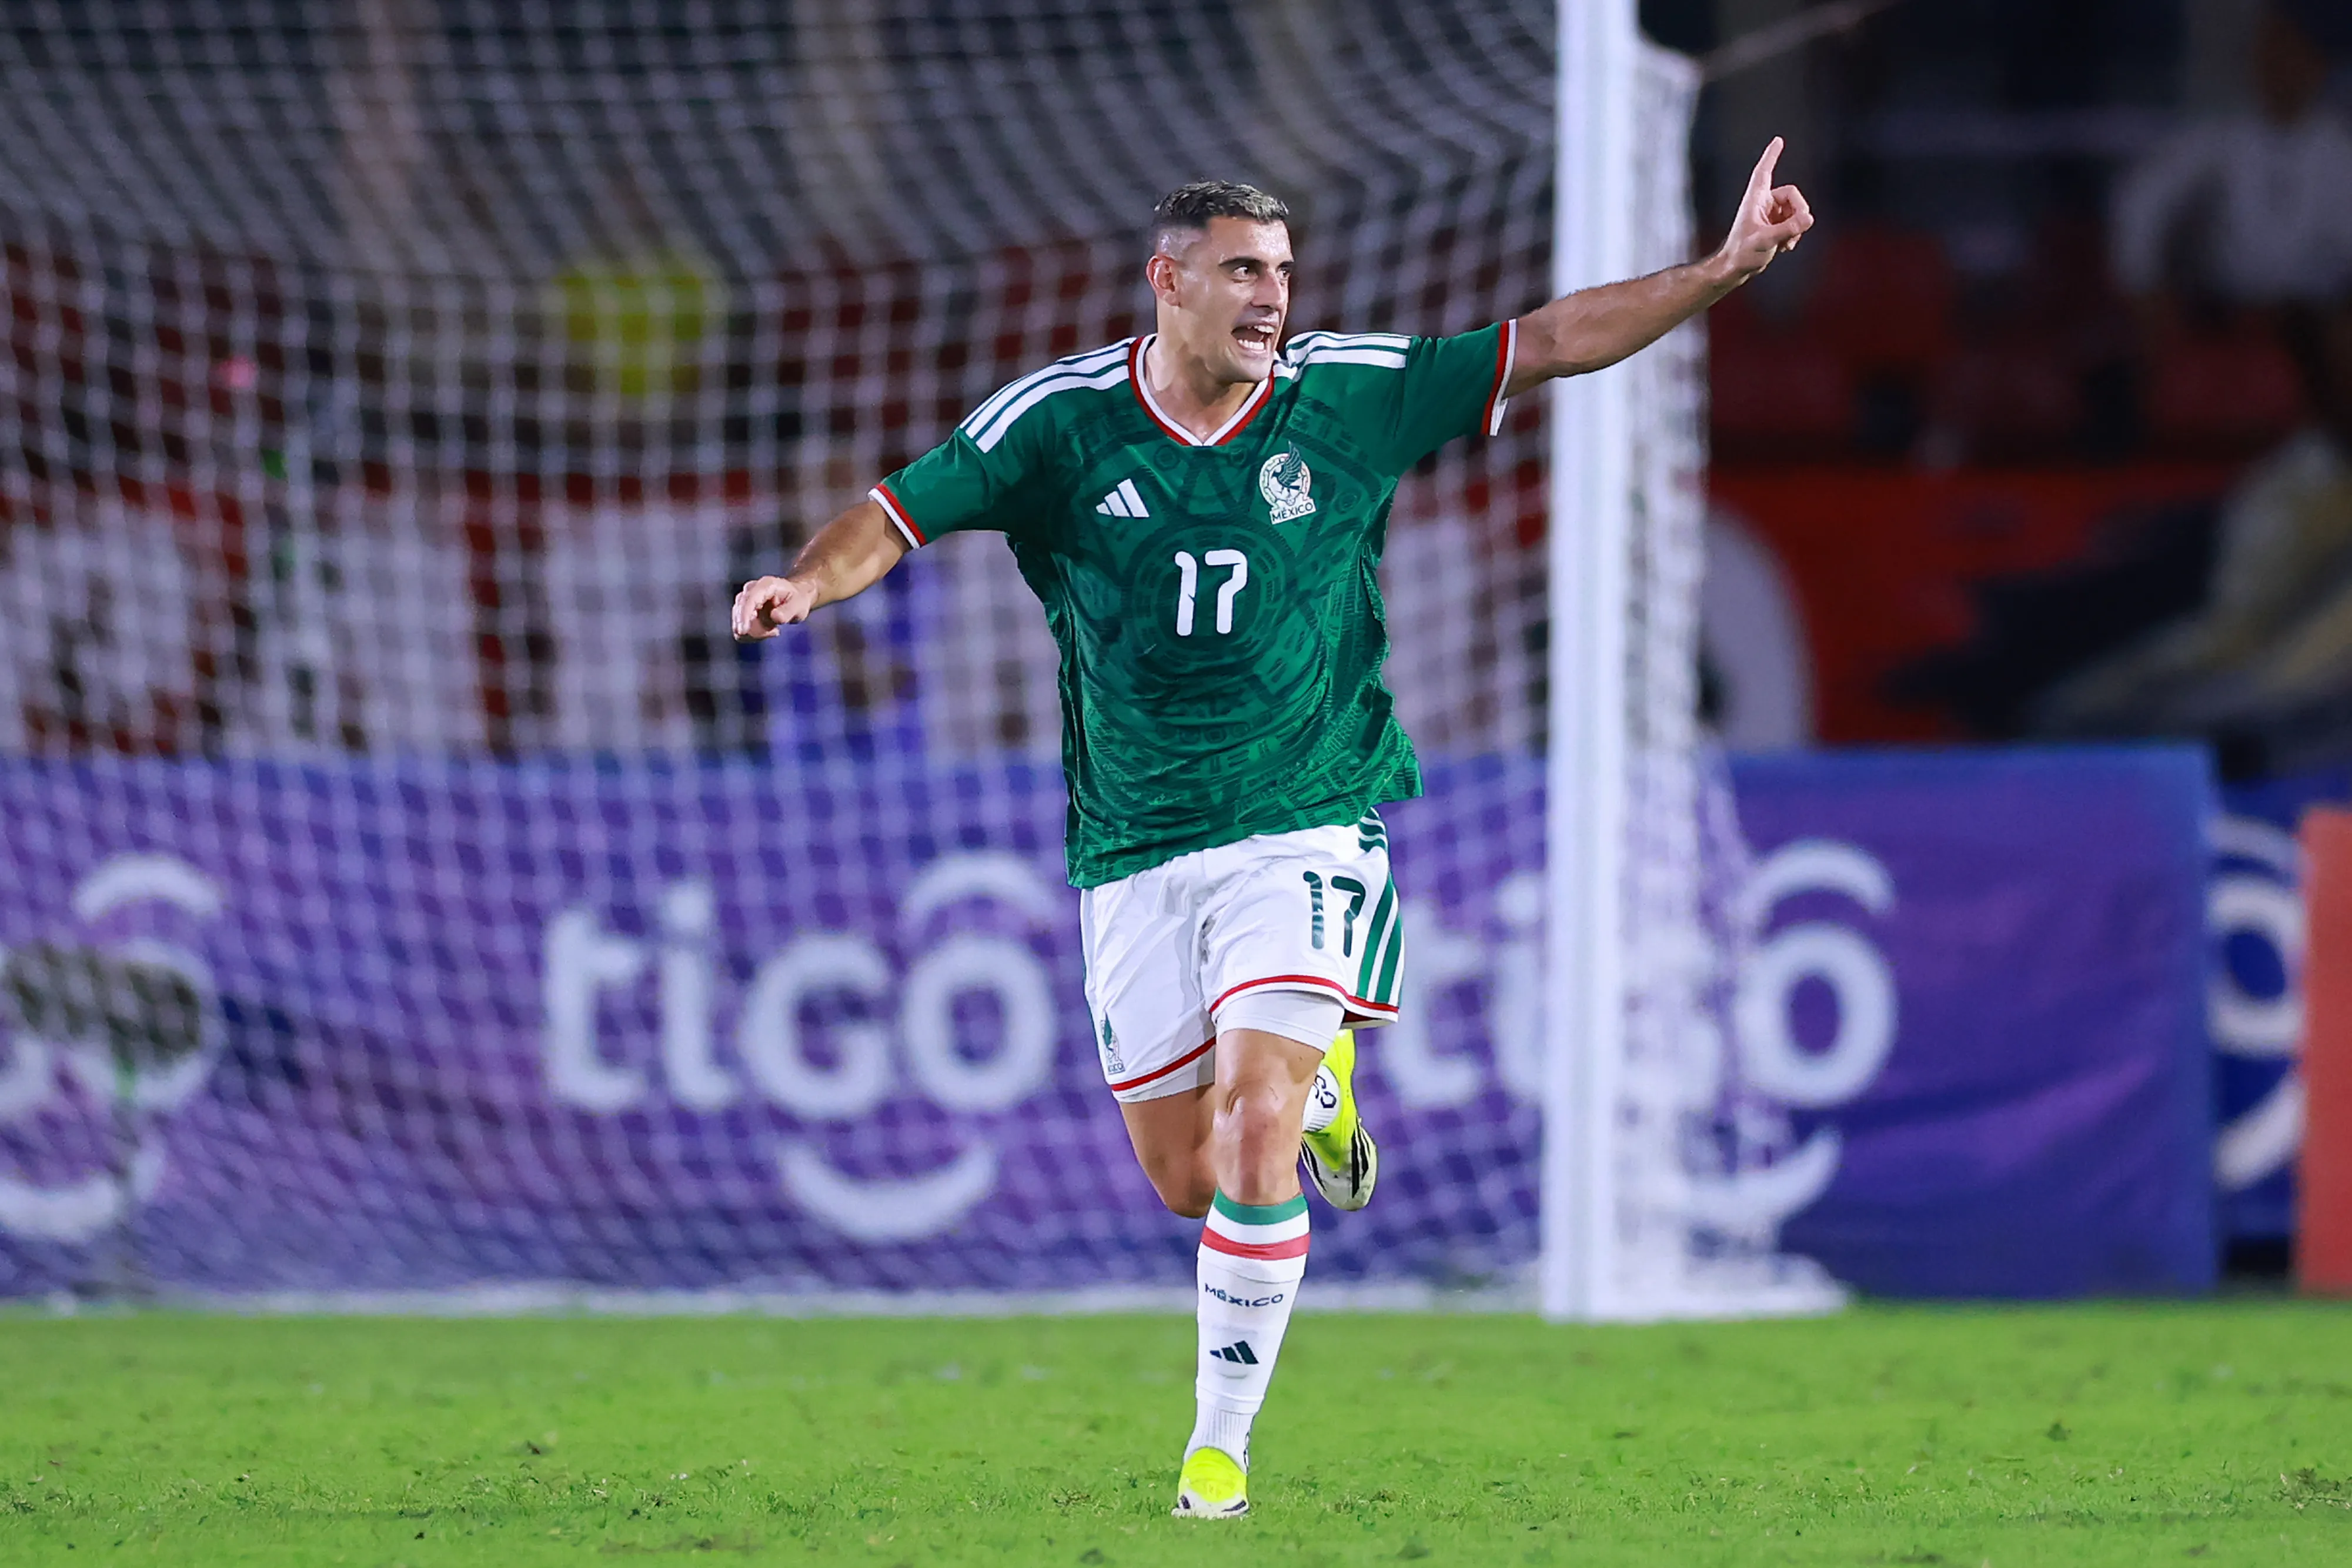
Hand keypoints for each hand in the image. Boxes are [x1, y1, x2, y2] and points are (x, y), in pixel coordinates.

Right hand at [732, 575, 818, 640]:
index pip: (749, 600)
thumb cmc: (796, 600)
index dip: (744, 616)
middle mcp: (751, 589)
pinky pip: (741, 627)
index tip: (743, 631)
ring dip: (756, 632)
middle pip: (741, 611)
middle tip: (775, 631)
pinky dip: (753, 634)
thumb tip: (775, 616)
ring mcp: (744, 600)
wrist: (794, 599)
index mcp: (765, 585)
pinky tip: (767, 630)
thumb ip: (788, 611)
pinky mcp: (742, 610)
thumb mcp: (799, 605)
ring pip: (739, 622)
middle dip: (755, 628)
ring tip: (774, 628)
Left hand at [1718, 137, 1813, 283]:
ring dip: (1797, 226)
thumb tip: (1808, 218)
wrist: (1735, 269)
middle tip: (1799, 229)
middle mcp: (1763, 203)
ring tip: (1786, 244)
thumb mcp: (1766, 241)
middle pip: (1792, 195)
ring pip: (1796, 210)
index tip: (1778, 140)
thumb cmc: (1742, 253)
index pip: (1764, 171)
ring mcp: (1770, 214)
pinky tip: (1786, 247)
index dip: (1771, 156)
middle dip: (1799, 212)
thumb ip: (1788, 229)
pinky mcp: (1775, 226)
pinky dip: (1795, 233)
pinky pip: (1795, 222)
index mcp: (1755, 199)